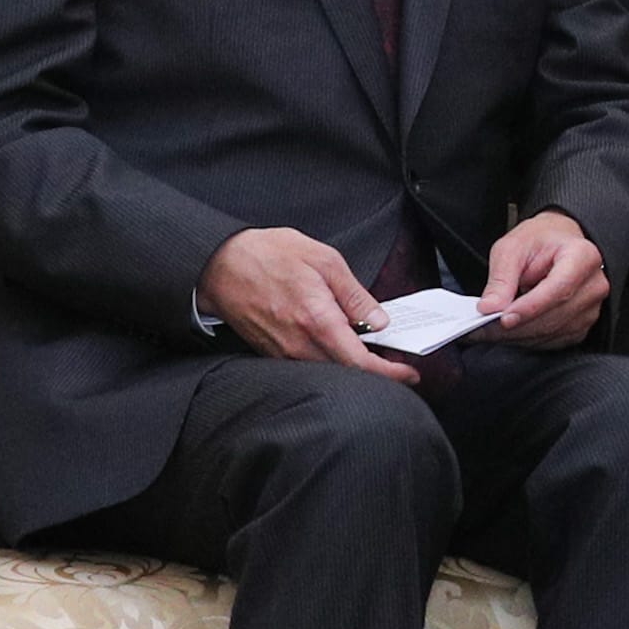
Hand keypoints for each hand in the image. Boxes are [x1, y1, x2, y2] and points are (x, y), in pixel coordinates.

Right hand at [204, 224, 408, 384]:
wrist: (219, 265)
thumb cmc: (268, 255)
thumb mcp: (324, 260)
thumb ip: (355, 295)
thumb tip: (380, 321)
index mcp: (318, 320)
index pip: (361, 362)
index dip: (390, 373)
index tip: (409, 373)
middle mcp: (300, 344)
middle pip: (347, 374)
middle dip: (377, 373)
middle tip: (397, 363)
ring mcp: (283, 353)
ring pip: (328, 372)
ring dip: (352, 367)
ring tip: (372, 353)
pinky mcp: (272, 353)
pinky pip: (308, 366)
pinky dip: (330, 362)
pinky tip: (339, 346)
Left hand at [481, 209, 612, 348]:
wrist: (559, 243)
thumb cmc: (540, 242)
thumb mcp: (513, 247)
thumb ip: (501, 278)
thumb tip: (490, 307)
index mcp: (582, 256)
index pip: (559, 289)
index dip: (531, 307)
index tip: (503, 318)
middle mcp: (594, 284)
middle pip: (554, 316)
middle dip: (516, 327)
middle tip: (482, 329)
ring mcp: (592, 308)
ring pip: (551, 333)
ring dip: (518, 336)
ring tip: (490, 330)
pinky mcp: (582, 326)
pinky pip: (553, 341)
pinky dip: (527, 340)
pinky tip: (511, 331)